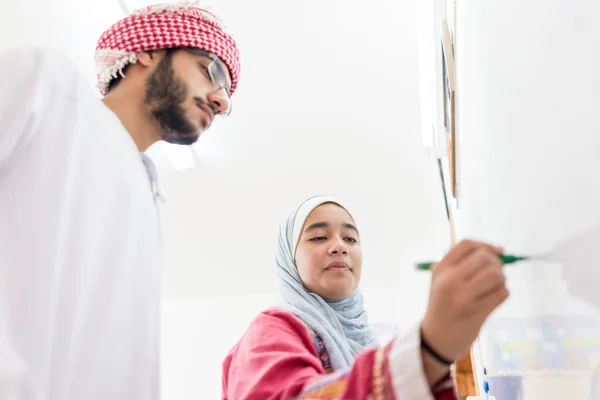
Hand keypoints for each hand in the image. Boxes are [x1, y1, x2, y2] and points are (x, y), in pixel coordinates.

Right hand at [421, 239, 508, 362]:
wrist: (436, 337)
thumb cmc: (443, 305)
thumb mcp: (441, 280)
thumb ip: (462, 264)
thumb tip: (499, 250)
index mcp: (441, 269)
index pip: (467, 244)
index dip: (486, 245)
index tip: (497, 252)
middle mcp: (449, 280)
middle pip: (484, 257)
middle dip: (497, 264)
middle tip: (496, 275)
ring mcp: (462, 296)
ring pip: (495, 274)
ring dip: (502, 279)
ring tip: (496, 287)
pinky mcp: (476, 312)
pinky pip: (501, 293)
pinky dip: (503, 293)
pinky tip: (494, 299)